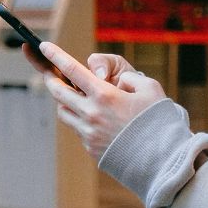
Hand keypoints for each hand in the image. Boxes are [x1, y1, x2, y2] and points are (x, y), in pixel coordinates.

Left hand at [37, 42, 167, 160]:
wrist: (162, 160)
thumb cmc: (159, 121)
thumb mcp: (150, 88)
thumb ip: (130, 78)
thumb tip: (116, 82)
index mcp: (104, 95)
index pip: (72, 70)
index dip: (56, 55)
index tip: (44, 46)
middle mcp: (91, 113)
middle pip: (58, 92)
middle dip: (50, 78)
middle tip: (48, 71)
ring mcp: (89, 133)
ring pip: (63, 112)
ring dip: (64, 101)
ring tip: (75, 96)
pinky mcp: (91, 148)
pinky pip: (77, 129)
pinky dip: (80, 120)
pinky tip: (95, 119)